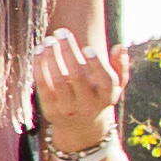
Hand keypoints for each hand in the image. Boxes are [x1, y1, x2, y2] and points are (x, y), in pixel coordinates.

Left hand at [30, 28, 127, 143]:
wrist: (79, 128)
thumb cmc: (97, 97)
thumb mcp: (114, 87)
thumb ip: (120, 68)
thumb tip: (121, 47)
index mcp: (106, 97)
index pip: (106, 81)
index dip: (97, 65)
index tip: (88, 48)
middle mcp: (88, 105)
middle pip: (79, 77)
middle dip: (69, 51)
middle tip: (61, 32)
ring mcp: (68, 109)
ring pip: (59, 80)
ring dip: (52, 57)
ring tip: (49, 40)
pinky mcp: (50, 110)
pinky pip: (43, 86)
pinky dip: (39, 67)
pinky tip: (39, 51)